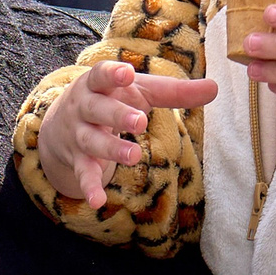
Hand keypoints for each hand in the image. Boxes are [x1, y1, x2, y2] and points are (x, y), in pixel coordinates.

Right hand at [37, 61, 217, 208]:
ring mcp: (78, 134)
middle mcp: (84, 107)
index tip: (127, 74)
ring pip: (92, 141)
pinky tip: (98, 201)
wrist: (60, 126)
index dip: (113, 73)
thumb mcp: (140, 92)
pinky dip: (89, 187)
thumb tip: (215, 88)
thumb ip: (174, 91)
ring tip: (134, 156)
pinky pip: (83, 173)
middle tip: (141, 121)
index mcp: (98, 84)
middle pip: (98, 109)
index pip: (101, 74)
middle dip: (117, 115)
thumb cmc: (111, 100)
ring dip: (111, 149)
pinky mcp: (77, 160)